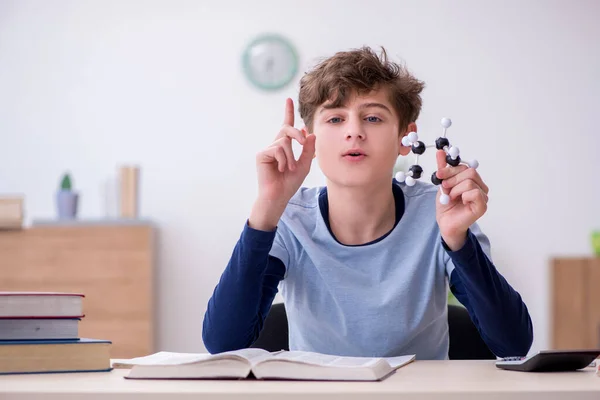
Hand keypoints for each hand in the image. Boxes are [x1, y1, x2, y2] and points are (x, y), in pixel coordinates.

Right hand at [249, 98, 315, 229]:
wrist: (278, 196)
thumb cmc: (289, 183)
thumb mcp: (304, 165)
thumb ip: (308, 150)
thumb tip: (311, 133)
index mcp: (285, 147)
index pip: (287, 126)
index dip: (288, 113)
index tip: (289, 99)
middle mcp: (275, 145)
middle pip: (286, 129)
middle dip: (296, 133)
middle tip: (303, 142)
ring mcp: (267, 149)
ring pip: (284, 142)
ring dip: (290, 156)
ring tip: (288, 169)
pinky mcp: (261, 154)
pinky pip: (278, 149)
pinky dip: (283, 160)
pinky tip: (280, 169)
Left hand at [435, 150, 488, 250]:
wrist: (445, 222)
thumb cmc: (446, 204)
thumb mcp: (442, 184)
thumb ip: (443, 169)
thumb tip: (440, 152)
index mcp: (472, 179)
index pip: (465, 166)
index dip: (450, 169)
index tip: (438, 174)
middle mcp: (480, 186)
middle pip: (470, 172)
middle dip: (453, 179)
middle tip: (445, 188)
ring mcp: (483, 195)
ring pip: (470, 182)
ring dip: (456, 189)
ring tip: (452, 197)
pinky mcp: (483, 205)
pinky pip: (475, 193)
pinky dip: (463, 196)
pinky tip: (460, 202)